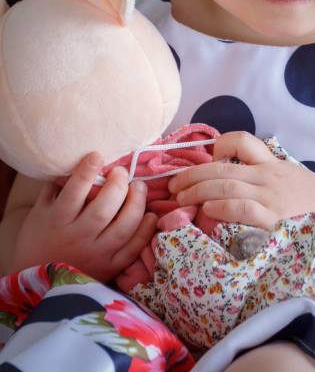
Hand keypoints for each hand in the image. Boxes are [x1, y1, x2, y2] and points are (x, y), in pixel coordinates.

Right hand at [12, 153, 156, 281]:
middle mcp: (77, 238)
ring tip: (138, 186)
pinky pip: (132, 249)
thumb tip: (72, 160)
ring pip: (123, 228)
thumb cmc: (38, 241)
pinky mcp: (110, 268)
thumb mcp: (39, 212)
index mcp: (57, 221)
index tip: (97, 155)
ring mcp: (96, 255)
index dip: (87, 171)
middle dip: (117, 185)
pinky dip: (145, 231)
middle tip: (121, 171)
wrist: (37, 284)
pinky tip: (151, 214)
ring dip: (136, 204)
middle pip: (103, 209)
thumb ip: (55, 187)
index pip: (74, 192)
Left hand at [168, 131, 314, 228]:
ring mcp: (273, 198)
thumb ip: (276, 182)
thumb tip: (246, 185)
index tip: (206, 158)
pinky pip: (240, 208)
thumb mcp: (300, 186)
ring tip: (179, 199)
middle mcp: (272, 177)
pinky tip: (205, 212)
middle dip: (193, 173)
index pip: (243, 141)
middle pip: (222, 166)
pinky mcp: (275, 221)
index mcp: (276, 166)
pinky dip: (218, 207)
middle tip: (173, 185)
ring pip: (225, 186)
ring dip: (197, 191)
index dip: (219, 147)